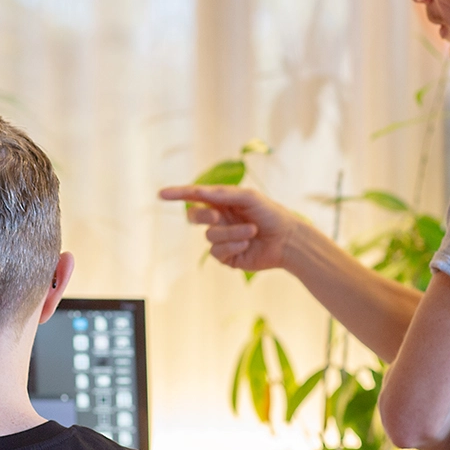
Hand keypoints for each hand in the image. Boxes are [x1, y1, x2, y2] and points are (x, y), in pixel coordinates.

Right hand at [158, 184, 297, 273]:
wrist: (288, 240)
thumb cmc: (271, 214)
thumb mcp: (248, 197)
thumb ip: (222, 194)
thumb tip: (198, 192)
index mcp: (222, 202)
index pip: (195, 196)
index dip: (177, 195)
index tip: (161, 194)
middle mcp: (219, 219)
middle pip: (194, 217)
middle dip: (203, 217)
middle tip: (218, 217)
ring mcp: (222, 239)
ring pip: (210, 236)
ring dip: (231, 233)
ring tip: (252, 231)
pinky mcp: (227, 257)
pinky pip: (217, 252)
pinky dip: (232, 245)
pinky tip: (247, 243)